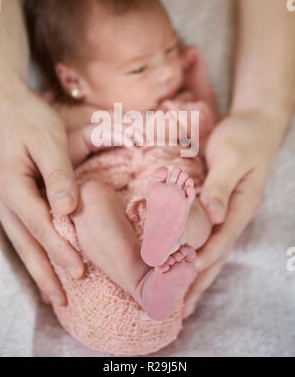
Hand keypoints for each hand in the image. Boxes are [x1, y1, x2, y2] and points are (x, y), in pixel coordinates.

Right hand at [0, 84, 83, 305]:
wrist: (6, 107)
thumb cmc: (29, 121)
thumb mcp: (48, 142)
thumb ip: (58, 176)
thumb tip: (67, 211)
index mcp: (12, 186)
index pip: (39, 225)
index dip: (59, 249)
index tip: (78, 271)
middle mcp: (2, 199)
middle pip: (25, 243)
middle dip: (45, 272)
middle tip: (62, 300)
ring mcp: (1, 201)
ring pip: (19, 242)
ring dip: (36, 268)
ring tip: (51, 294)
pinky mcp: (8, 199)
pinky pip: (18, 232)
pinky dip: (30, 251)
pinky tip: (39, 262)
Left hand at [183, 108, 287, 316]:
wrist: (255, 124)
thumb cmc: (244, 137)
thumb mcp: (232, 157)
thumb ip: (221, 186)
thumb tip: (213, 216)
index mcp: (242, 207)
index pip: (219, 242)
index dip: (199, 260)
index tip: (178, 277)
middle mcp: (235, 215)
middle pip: (216, 255)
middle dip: (198, 281)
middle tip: (178, 309)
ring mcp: (229, 213)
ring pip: (211, 250)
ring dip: (196, 274)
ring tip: (180, 300)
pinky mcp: (219, 206)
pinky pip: (206, 236)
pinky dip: (195, 253)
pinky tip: (185, 262)